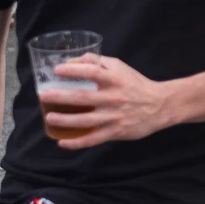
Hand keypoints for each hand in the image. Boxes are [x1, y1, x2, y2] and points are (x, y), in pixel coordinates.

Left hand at [38, 56, 173, 147]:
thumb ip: (99, 62)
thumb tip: (73, 61)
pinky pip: (94, 139)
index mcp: (116, 80)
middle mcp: (114, 98)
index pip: (93, 72)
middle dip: (60, 96)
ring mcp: (115, 116)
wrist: (161, 105)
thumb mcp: (121, 68)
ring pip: (85, 120)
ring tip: (49, 117)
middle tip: (43, 95)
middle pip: (83, 97)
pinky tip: (62, 142)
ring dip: (65, 120)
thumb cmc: (136, 85)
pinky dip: (77, 143)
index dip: (74, 70)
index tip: (57, 70)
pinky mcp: (116, 131)